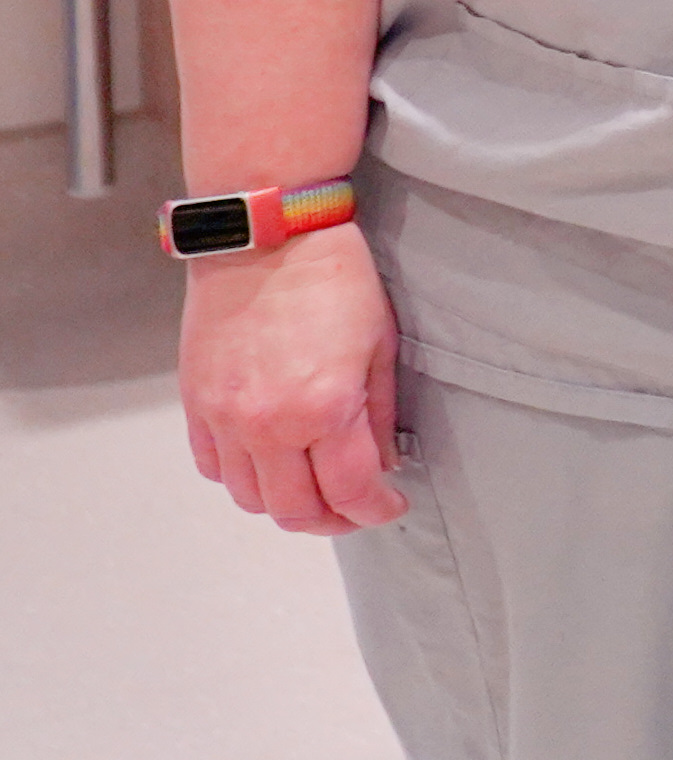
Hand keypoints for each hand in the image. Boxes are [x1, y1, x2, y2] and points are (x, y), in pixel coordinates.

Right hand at [182, 229, 405, 532]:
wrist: (266, 238)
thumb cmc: (331, 277)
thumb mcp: (380, 344)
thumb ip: (380, 415)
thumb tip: (383, 462)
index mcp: (324, 409)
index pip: (349, 492)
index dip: (374, 510)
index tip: (388, 507)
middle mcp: (267, 423)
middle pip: (294, 510)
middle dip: (331, 520)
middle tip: (354, 510)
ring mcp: (225, 417)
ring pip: (249, 498)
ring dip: (284, 505)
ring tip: (313, 490)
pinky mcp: (196, 403)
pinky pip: (213, 466)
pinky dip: (241, 477)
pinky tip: (268, 463)